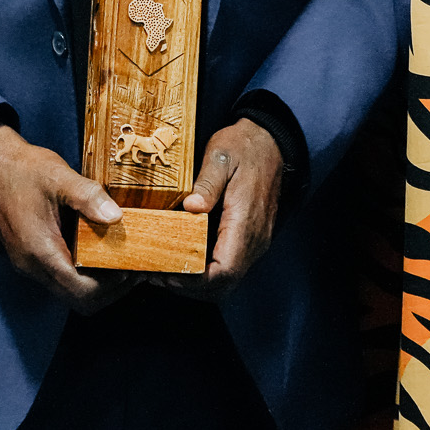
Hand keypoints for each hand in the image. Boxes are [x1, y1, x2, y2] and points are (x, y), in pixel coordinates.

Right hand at [0, 121, 137, 313]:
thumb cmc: (22, 169)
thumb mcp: (58, 176)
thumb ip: (88, 197)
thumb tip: (116, 217)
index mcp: (40, 251)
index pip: (81, 292)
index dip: (110, 287)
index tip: (129, 269)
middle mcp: (31, 266)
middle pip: (76, 300)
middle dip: (107, 290)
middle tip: (130, 270)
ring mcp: (27, 264)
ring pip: (67, 291)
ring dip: (95, 283)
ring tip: (117, 261)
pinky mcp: (28, 257)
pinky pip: (59, 277)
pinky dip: (81, 273)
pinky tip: (95, 251)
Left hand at [149, 119, 282, 302]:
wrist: (270, 142)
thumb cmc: (245, 148)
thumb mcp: (221, 156)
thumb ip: (207, 183)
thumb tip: (191, 207)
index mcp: (245, 222)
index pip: (225, 271)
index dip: (196, 281)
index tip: (168, 273)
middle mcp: (254, 239)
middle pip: (224, 284)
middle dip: (191, 288)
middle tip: (158, 275)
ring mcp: (255, 241)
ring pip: (227, 279)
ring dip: (198, 283)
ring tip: (166, 270)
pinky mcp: (251, 238)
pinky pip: (230, 266)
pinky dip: (207, 271)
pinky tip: (185, 259)